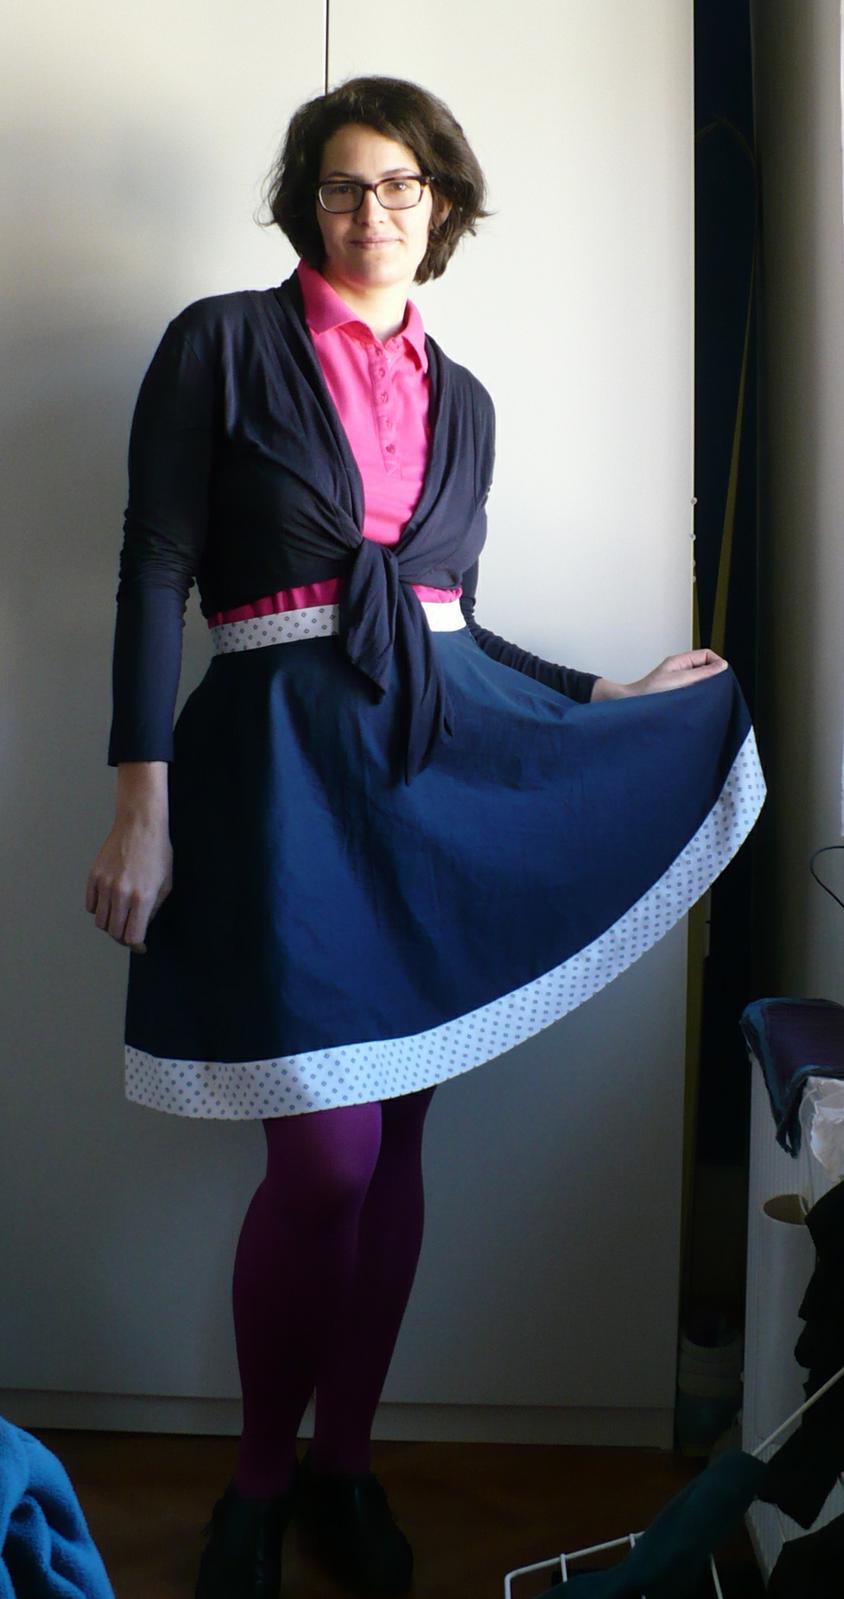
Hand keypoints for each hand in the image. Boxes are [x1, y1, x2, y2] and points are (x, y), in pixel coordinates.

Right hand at [85, 762, 171, 951]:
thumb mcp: (165, 883)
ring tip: (120, 918)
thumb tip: (142, 926)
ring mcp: (105, 885)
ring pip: (100, 922)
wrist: (140, 825)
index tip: (140, 946)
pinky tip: (109, 904)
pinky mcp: (93, 877)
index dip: (137, 946)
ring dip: (110, 925)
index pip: (133, 936)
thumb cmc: (157, 851)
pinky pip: (91, 905)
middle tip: (129, 933)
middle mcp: (122, 894)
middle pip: (115, 932)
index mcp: (142, 897)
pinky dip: (98, 910)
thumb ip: (153, 909)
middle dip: (123, 937)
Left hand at [592, 648, 727, 700]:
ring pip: (699, 680)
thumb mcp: (680, 680)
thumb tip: (722, 666)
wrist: (631, 707)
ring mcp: (677, 681)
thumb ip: (702, 674)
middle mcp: (679, 669)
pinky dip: (697, 696)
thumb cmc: (650, 694)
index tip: (722, 677)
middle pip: (705, 667)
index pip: (706, 655)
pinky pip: (692, 691)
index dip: (717, 664)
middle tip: (716, 690)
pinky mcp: (676, 693)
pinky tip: (697, 704)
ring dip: (705, 688)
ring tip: (705, 699)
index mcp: (680, 661)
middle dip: (713, 676)